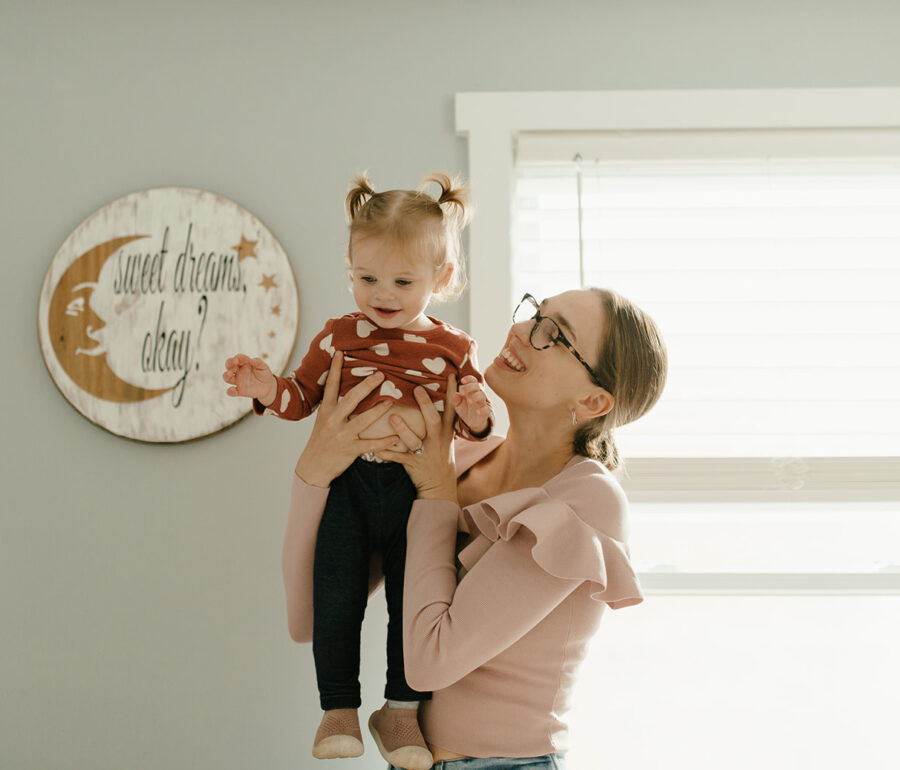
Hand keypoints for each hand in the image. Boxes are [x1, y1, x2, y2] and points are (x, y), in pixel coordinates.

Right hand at [223, 354, 276, 405]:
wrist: (268, 387)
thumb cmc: (264, 374)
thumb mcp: (264, 367)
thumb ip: (258, 362)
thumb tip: (252, 360)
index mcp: (244, 364)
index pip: (238, 358)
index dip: (239, 357)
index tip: (245, 359)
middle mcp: (238, 371)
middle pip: (229, 365)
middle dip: (229, 363)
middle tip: (234, 363)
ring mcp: (238, 381)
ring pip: (227, 377)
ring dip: (226, 375)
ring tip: (230, 374)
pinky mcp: (239, 391)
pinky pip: (231, 391)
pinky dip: (230, 391)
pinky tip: (233, 390)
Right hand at [294, 352, 397, 487]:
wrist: (312, 467)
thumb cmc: (322, 440)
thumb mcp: (323, 420)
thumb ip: (335, 405)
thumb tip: (346, 388)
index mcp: (326, 410)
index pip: (331, 386)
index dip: (335, 369)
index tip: (341, 353)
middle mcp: (332, 421)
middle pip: (351, 399)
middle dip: (366, 386)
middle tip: (380, 374)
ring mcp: (341, 436)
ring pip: (363, 421)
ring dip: (378, 411)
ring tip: (391, 401)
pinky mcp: (350, 450)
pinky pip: (370, 445)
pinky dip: (384, 442)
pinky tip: (396, 437)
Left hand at [377, 375, 458, 501]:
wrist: (440, 486)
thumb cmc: (438, 456)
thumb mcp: (444, 438)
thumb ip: (440, 419)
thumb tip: (435, 395)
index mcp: (445, 431)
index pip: (451, 409)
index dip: (452, 393)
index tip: (452, 375)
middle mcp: (437, 440)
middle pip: (433, 420)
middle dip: (426, 405)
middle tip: (416, 389)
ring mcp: (426, 453)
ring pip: (415, 440)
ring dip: (403, 429)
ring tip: (392, 417)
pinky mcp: (415, 465)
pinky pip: (400, 459)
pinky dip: (388, 454)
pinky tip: (377, 450)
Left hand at [452, 375, 490, 434]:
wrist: (473, 424)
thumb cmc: (466, 411)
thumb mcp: (458, 406)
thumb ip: (456, 400)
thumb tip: (454, 395)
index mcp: (472, 391)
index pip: (473, 381)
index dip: (469, 379)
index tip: (462, 381)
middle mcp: (479, 394)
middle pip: (478, 386)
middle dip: (470, 387)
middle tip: (462, 392)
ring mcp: (484, 402)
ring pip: (483, 395)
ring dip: (476, 397)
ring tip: (469, 401)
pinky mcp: (487, 412)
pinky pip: (487, 409)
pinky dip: (482, 410)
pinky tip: (477, 412)